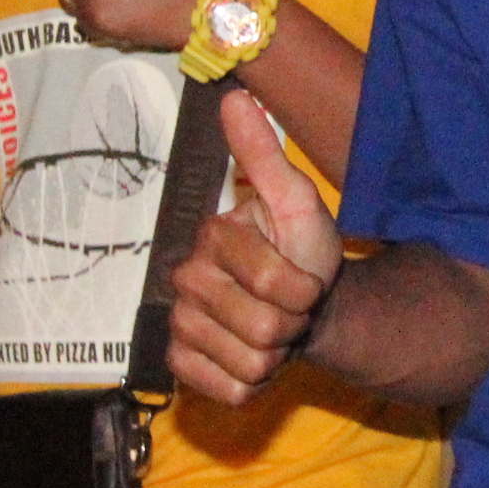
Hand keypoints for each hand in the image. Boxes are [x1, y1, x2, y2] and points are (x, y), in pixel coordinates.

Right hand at [167, 90, 342, 407]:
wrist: (307, 306)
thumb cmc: (303, 251)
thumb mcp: (296, 200)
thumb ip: (265, 155)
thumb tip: (235, 95)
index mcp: (210, 240)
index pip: (270, 282)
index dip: (303, 288)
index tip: (305, 278)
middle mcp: (184, 283)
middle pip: (259, 327)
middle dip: (293, 322)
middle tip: (290, 307)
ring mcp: (180, 328)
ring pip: (248, 363)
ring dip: (278, 354)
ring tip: (276, 330)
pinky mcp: (183, 368)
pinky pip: (228, 392)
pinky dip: (255, 384)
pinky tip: (254, 359)